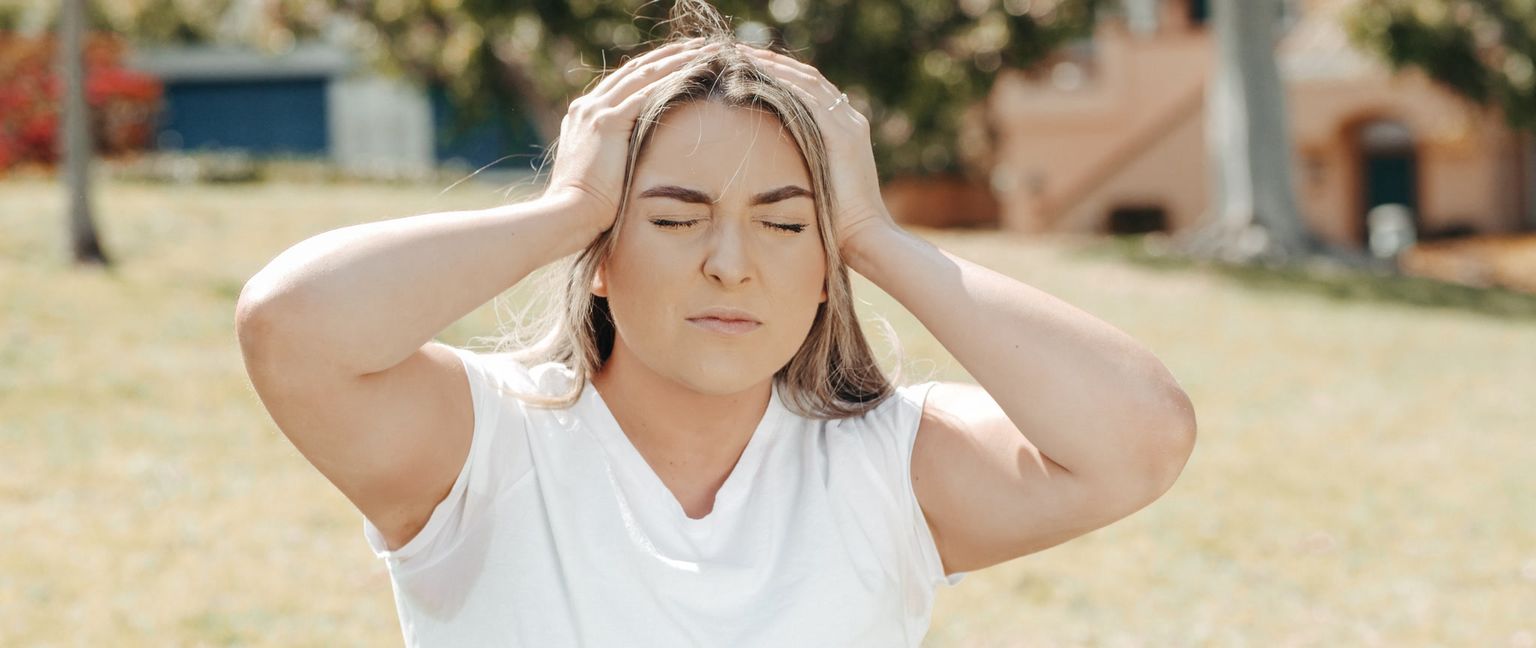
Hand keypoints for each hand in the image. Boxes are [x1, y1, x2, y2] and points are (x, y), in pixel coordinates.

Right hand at [544, 39, 721, 231]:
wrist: (568, 215)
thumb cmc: (587, 208)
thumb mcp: (600, 173)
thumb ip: (615, 156)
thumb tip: (638, 162)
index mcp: (584, 116)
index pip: (623, 83)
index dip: (652, 69)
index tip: (678, 62)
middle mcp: (587, 107)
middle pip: (633, 70)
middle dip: (666, 56)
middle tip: (696, 46)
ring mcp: (595, 111)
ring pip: (642, 75)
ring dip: (674, 60)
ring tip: (702, 51)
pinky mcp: (607, 122)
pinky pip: (645, 92)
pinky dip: (670, 79)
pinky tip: (692, 72)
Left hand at [740, 46, 897, 253]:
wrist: (864, 238)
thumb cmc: (836, 224)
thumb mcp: (815, 186)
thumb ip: (801, 166)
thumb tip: (771, 168)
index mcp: (845, 129)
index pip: (809, 88)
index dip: (779, 73)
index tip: (746, 66)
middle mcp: (849, 120)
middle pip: (807, 77)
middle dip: (771, 62)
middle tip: (736, 53)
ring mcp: (848, 125)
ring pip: (806, 81)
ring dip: (771, 67)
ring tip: (739, 57)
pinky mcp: (842, 136)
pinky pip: (808, 99)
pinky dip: (782, 84)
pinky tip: (755, 77)